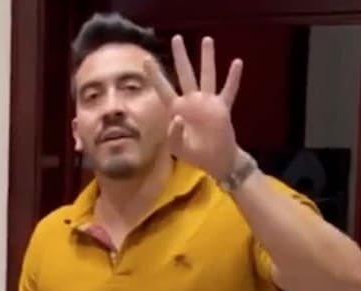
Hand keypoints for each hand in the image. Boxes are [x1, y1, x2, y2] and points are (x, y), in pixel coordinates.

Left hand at [146, 35, 243, 178]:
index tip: (146, 60)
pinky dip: (233, 78)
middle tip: (176, 38)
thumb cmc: (193, 153)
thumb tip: (176, 119)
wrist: (215, 160)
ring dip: (207, 58)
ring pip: (207, 75)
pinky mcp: (222, 108)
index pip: (163, 88)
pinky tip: (236, 63)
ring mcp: (207, 103)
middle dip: (180, 56)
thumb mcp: (177, 148)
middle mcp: (191, 101)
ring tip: (206, 39)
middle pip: (185, 74)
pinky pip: (228, 90)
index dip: (155, 75)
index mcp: (176, 109)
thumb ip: (173, 134)